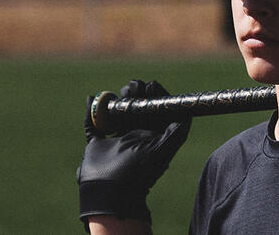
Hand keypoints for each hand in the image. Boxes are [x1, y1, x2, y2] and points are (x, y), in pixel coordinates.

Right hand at [78, 80, 190, 224]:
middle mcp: (136, 138)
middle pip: (139, 109)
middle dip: (138, 95)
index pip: (156, 112)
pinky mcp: (97, 144)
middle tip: (137, 85)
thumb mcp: (163, 150)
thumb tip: (187, 112)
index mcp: (152, 138)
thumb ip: (177, 131)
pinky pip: (93, 123)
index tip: (153, 85)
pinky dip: (91, 111)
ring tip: (123, 92)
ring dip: (121, 100)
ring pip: (120, 112)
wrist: (111, 192)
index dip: (156, 97)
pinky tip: (92, 98)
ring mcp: (116, 140)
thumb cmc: (139, 172)